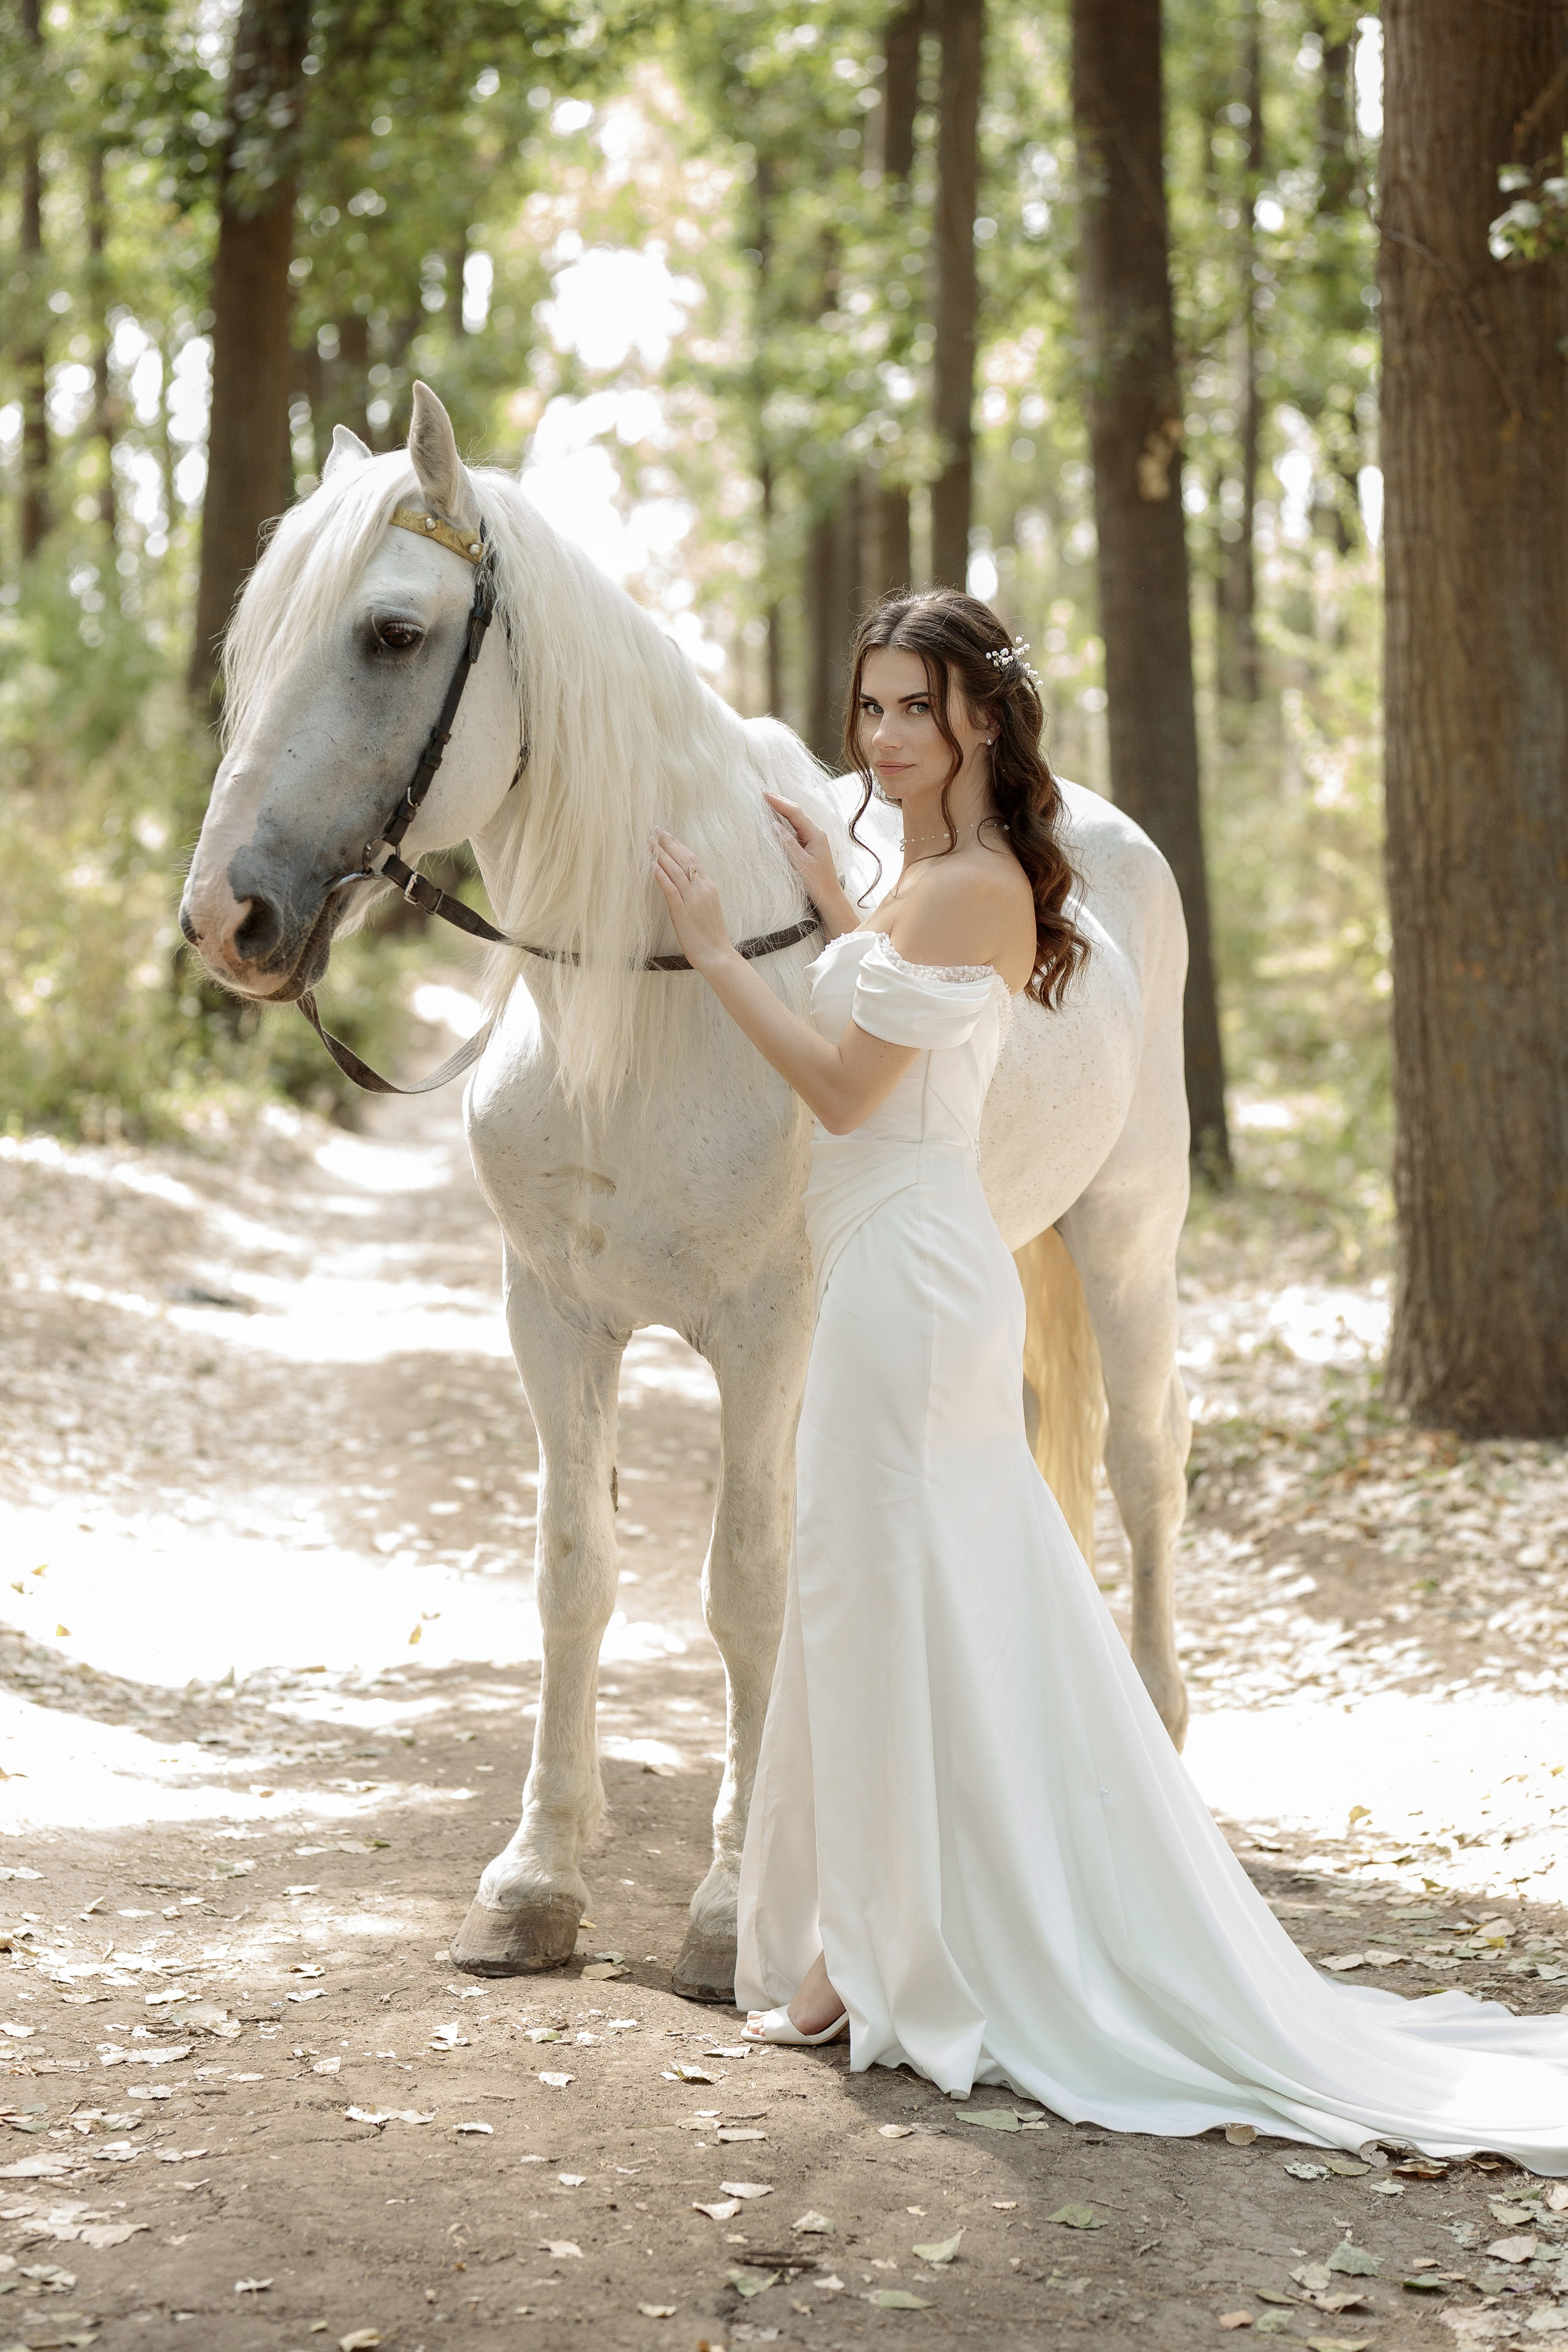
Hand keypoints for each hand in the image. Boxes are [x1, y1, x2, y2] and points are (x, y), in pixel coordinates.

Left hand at [651, 830, 735, 971]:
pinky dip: (661, 876)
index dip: (679, 845)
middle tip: (656, 830)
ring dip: (662, 855)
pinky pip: (671, 889)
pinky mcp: (683, 911)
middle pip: (684, 859)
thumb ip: (696, 892)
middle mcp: (702, 889)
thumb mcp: (706, 907)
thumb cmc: (711, 934)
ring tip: (651, 843)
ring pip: (676, 871)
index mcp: (709, 886)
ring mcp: (693, 899)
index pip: (692, 859)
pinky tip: (652, 866)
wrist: (717, 954)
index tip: (667, 834)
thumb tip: (682, 881)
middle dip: (669, 843)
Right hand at [764, 793, 855, 932]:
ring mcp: (813, 839)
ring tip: (766, 801)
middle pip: (796, 812)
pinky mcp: (809, 845)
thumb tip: (773, 825)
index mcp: (815, 834)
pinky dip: (784, 821)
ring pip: (796, 819)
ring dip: (782, 809)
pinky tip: (775, 819)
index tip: (763, 794)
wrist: (829, 897)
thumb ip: (787, 843)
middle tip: (762, 793)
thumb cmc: (816, 883)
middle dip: (780, 801)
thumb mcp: (799, 863)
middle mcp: (816, 833)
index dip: (778, 802)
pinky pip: (795, 828)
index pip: (795, 812)